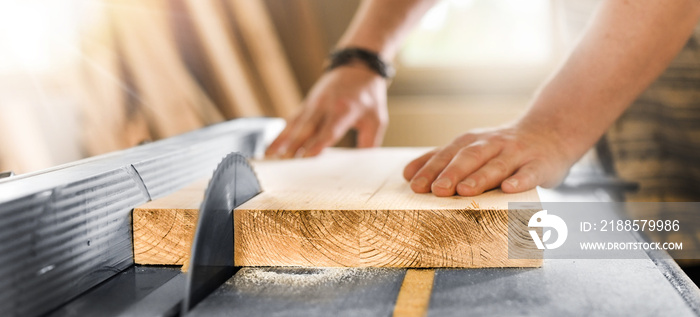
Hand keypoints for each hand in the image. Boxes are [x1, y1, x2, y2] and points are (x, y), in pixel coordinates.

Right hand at [265, 66, 388, 157]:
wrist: (357, 66)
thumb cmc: (368, 95)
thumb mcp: (377, 118)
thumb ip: (369, 142)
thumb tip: (361, 165)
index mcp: (345, 110)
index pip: (329, 130)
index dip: (318, 143)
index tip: (306, 157)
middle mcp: (325, 106)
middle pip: (307, 129)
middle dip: (295, 146)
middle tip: (284, 163)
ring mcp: (312, 104)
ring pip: (295, 125)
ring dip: (282, 141)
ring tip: (269, 157)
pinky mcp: (306, 105)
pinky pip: (291, 122)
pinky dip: (280, 135)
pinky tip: (270, 148)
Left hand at [402, 123, 576, 195]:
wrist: (551, 131)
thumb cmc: (503, 148)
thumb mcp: (472, 148)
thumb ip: (443, 159)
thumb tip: (408, 174)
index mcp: (472, 142)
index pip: (448, 154)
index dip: (430, 168)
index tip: (414, 184)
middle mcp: (492, 145)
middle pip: (470, 157)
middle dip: (452, 172)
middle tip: (436, 190)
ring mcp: (517, 154)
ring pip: (497, 165)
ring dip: (481, 177)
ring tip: (465, 191)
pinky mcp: (540, 164)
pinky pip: (530, 173)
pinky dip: (520, 181)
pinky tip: (509, 189)